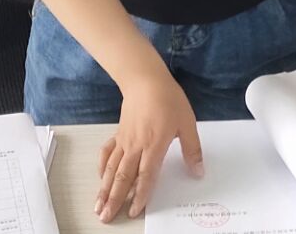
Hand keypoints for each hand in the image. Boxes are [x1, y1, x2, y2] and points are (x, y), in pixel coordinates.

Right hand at [96, 70, 201, 222]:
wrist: (145, 79)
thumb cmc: (168, 99)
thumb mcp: (187, 123)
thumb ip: (193, 150)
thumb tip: (198, 172)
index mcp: (154, 146)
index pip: (145, 177)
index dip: (140, 196)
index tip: (133, 212)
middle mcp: (135, 146)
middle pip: (122, 178)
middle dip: (113, 199)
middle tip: (104, 217)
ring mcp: (124, 141)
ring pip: (112, 169)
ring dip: (103, 189)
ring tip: (97, 205)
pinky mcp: (119, 134)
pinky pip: (108, 153)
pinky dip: (102, 167)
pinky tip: (99, 177)